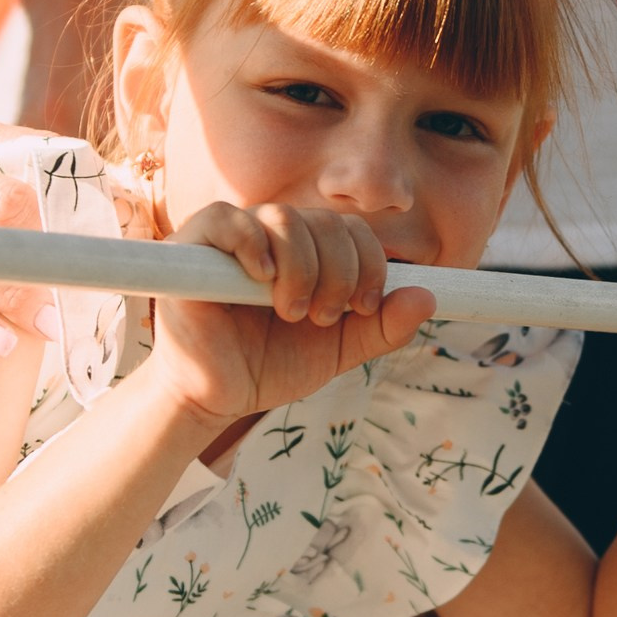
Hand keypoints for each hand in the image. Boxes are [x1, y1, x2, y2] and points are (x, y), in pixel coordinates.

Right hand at [142, 202, 436, 428]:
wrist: (214, 398)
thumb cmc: (268, 367)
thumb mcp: (336, 351)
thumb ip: (380, 327)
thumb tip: (427, 299)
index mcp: (306, 252)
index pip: (350, 229)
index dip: (368, 261)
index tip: (363, 306)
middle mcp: (270, 236)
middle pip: (322, 222)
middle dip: (337, 271)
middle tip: (322, 317)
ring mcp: (230, 239)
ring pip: (282, 218)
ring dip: (301, 267)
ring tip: (291, 311)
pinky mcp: (190, 249)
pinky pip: (225, 219)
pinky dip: (251, 244)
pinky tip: (263, 279)